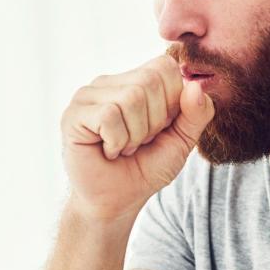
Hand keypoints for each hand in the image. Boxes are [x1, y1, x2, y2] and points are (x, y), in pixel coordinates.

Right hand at [61, 52, 215, 221]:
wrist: (116, 202)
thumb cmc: (145, 168)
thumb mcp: (181, 141)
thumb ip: (196, 113)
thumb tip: (196, 86)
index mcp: (134, 80)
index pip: (164, 67)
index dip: (172, 103)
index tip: (158, 129)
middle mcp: (109, 82)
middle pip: (149, 81)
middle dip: (154, 123)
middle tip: (138, 142)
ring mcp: (87, 96)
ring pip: (130, 98)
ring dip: (135, 135)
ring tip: (122, 147)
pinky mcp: (73, 115)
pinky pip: (108, 116)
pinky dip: (116, 141)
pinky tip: (107, 150)